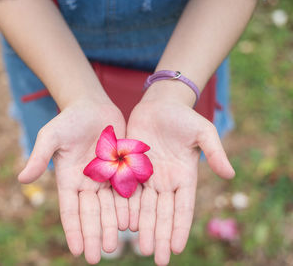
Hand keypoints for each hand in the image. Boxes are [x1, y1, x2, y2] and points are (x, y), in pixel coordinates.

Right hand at [18, 99, 125, 263]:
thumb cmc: (68, 120)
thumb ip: (39, 157)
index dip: (73, 230)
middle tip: (98, 256)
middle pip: (91, 214)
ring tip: (114, 245)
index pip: (70, 210)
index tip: (76, 251)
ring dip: (111, 226)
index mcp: (68, 180)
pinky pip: (127, 191)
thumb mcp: (51, 136)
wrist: (92, 106)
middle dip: (94, 235)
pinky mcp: (122, 170)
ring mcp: (106, 178)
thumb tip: (21, 179)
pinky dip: (129, 207)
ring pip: (110, 207)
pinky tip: (133, 223)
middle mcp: (87, 184)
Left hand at [127, 95, 234, 264]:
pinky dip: (126, 208)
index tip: (176, 248)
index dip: (179, 228)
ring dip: (143, 227)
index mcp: (184, 176)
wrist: (159, 104)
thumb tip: (230, 175)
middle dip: (160, 235)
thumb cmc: (184, 117)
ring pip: (144, 207)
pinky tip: (123, 224)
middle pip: (162, 213)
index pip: (182, 208)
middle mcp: (165, 181)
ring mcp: (147, 176)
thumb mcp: (203, 132)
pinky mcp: (130, 167)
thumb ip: (215, 153)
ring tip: (141, 247)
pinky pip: (127, 191)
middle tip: (157, 257)